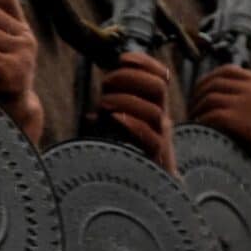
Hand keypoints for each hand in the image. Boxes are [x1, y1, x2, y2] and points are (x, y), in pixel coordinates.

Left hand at [95, 50, 172, 165]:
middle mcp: (161, 119)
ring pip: (154, 111)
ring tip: (104, 104)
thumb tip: (89, 114)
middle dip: (131, 77)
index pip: (160, 75)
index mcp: (155, 108)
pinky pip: (150, 137)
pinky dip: (132, 123)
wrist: (150, 191)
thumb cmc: (131, 158)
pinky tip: (115, 120)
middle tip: (106, 83)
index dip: (144, 62)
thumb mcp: (122, 131)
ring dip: (126, 101)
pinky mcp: (155, 157)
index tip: (122, 58)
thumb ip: (112, 118)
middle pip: (159, 87)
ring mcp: (161, 137)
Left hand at [186, 66, 250, 195]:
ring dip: (197, 111)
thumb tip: (209, 86)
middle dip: (198, 96)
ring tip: (194, 124)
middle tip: (191, 113)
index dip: (207, 81)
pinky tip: (200, 132)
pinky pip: (213, 115)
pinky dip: (202, 122)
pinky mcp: (247, 122)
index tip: (197, 98)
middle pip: (216, 82)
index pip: (228, 71)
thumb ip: (244, 97)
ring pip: (211, 98)